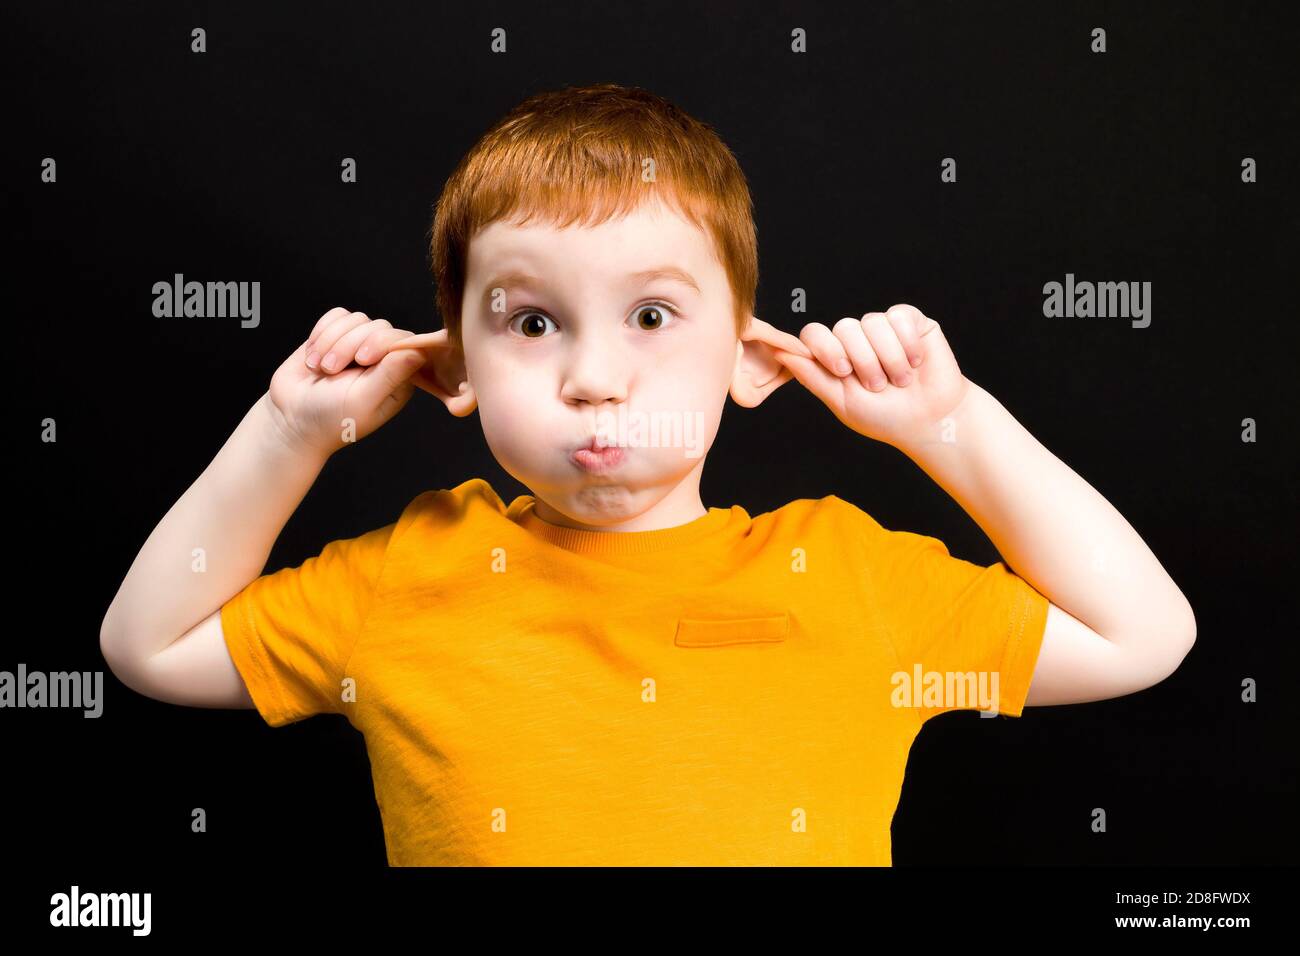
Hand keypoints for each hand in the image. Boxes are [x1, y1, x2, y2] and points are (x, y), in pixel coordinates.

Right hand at [267, 308, 446, 455]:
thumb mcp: (362, 401)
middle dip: (348, 346)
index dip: (382, 342)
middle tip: (330, 371)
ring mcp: (361, 344)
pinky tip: (314, 356)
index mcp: (398, 379)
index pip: (404, 342)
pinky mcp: (338, 335)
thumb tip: (420, 351)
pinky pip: (337, 316)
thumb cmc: (330, 417)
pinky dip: (321, 333)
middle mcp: (383, 359)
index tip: (361, 360)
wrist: (291, 416)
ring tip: (319, 368)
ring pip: (356, 319)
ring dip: (331, 341)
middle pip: (378, 327)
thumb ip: (390, 375)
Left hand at [771, 304, 970, 448]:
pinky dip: (908, 344)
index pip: (814, 334)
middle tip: (879, 386)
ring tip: (902, 380)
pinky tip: (916, 362)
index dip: (825, 348)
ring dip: (889, 358)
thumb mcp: (843, 403)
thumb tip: (780, 353)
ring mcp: (882, 328)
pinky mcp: (910, 321)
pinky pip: (899, 316)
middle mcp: (855, 339)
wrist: (931, 420)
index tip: (843, 372)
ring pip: (873, 323)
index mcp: (834, 357)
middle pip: (844, 328)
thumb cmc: (886, 417)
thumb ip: (812, 377)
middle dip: (864, 361)